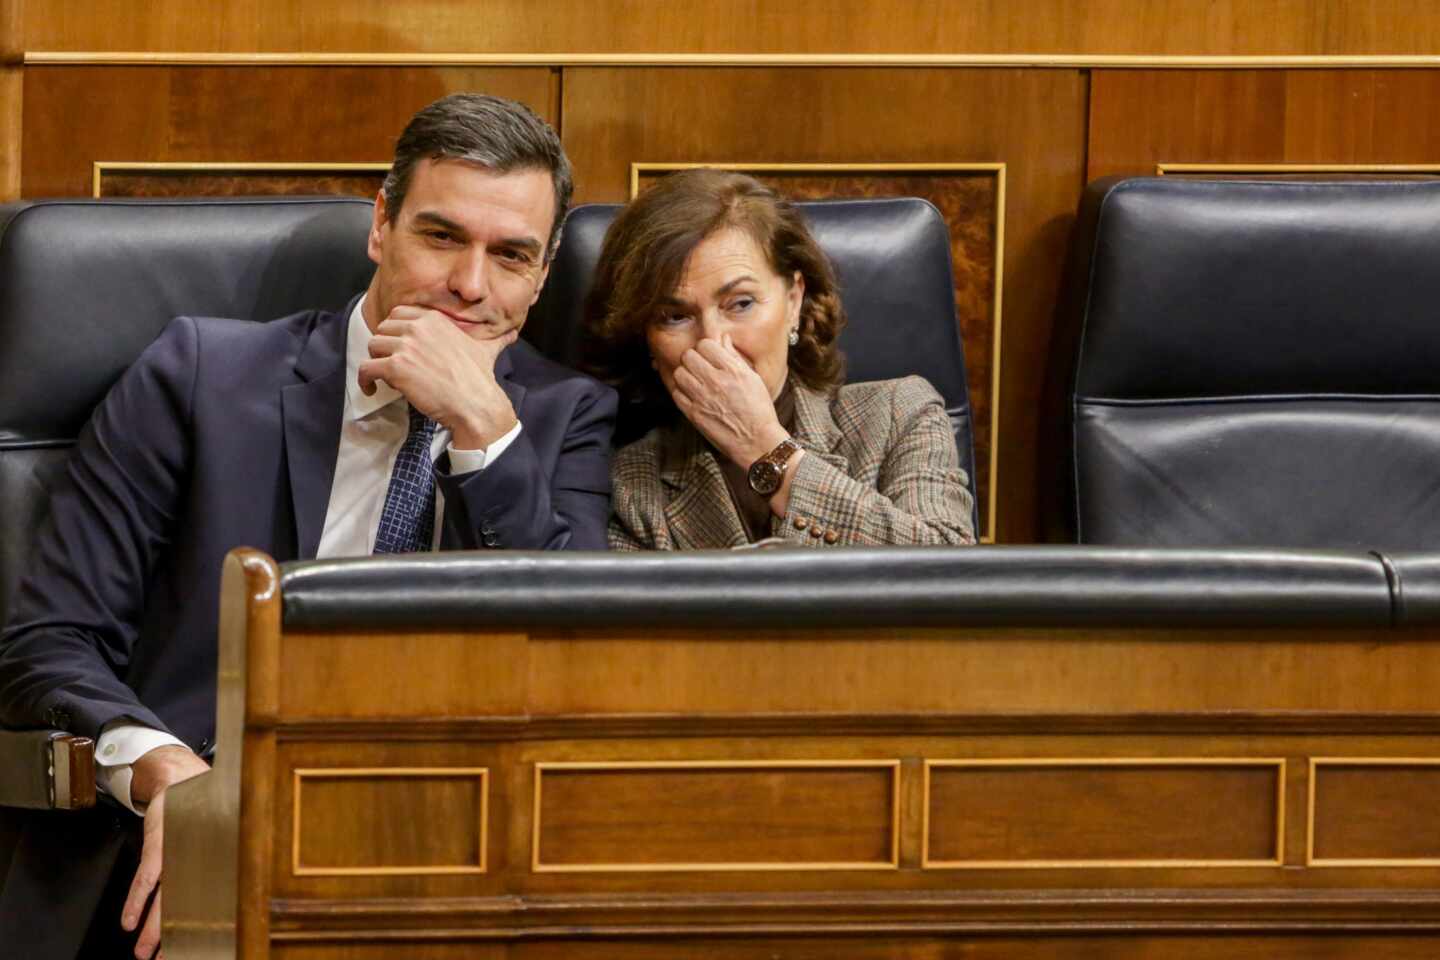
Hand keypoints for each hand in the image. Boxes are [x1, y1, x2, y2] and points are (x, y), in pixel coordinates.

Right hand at [122, 745, 208, 959]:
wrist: (181, 780)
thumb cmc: (200, 812)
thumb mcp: (217, 836)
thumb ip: (221, 861)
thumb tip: (240, 887)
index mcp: (216, 863)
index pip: (211, 903)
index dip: (204, 929)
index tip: (201, 948)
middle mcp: (199, 861)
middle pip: (186, 908)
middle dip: (175, 938)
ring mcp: (177, 854)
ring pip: (165, 899)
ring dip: (153, 929)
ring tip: (145, 954)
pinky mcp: (159, 846)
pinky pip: (146, 880)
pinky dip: (136, 902)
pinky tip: (129, 923)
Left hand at [358, 306, 518, 449]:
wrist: (476, 404)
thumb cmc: (480, 380)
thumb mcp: (487, 351)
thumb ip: (495, 339)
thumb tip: (512, 334)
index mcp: (434, 319)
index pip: (399, 314)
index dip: (395, 331)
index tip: (399, 348)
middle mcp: (418, 327)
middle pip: (382, 329)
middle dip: (384, 347)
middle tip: (392, 365)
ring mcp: (406, 346)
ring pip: (372, 346)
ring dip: (375, 362)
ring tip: (385, 379)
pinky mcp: (396, 368)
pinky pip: (366, 368)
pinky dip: (364, 380)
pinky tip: (372, 390)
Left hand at [669, 334, 789, 469]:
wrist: (757, 441)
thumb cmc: (759, 410)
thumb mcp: (752, 378)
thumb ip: (734, 357)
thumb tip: (723, 339)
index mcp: (732, 370)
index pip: (705, 344)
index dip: (706, 349)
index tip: (709, 357)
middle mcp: (716, 381)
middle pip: (688, 356)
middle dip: (693, 359)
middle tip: (699, 368)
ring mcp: (703, 398)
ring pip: (679, 373)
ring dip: (685, 375)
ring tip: (694, 382)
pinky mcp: (694, 414)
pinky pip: (676, 394)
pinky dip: (681, 392)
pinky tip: (692, 396)